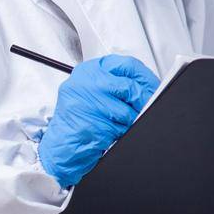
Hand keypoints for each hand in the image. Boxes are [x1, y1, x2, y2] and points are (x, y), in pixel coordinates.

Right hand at [37, 54, 159, 188]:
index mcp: (89, 71)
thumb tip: (150, 87)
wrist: (58, 148)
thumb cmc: (79, 120)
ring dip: (131, 121)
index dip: (145, 78)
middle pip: (129, 87)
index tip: (155, 87)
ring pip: (126, 110)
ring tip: (122, 125)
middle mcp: (86, 82)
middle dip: (144, 101)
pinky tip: (113, 134)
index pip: (127, 65)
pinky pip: (119, 128)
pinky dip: (121, 134)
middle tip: (148, 109)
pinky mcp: (90, 123)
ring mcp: (86, 102)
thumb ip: (116, 85)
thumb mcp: (93, 94)